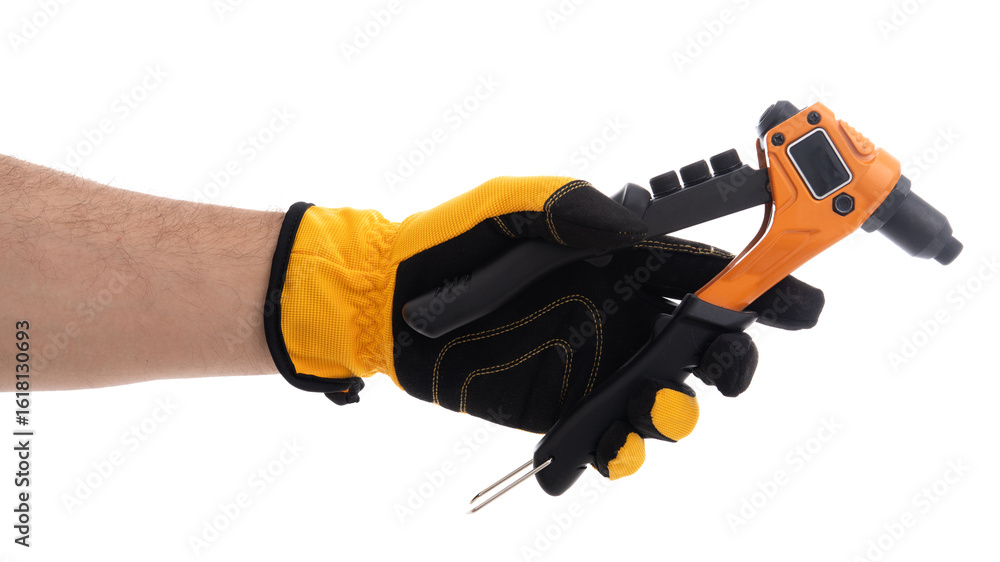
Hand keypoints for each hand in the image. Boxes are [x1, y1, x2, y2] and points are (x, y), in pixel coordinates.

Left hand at [264, 177, 823, 478]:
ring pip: (668, 400)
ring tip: (655, 407)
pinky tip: (608, 449)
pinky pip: (609, 438)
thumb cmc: (451, 241)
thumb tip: (632, 229)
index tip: (799, 303)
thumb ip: (573, 210)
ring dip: (679, 411)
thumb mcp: (512, 205)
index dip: (759, 290)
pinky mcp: (563, 408)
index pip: (705, 276)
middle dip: (732, 359)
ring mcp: (595, 366)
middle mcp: (620, 316)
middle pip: (704, 345)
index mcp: (621, 263)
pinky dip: (619, 451)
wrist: (392, 301)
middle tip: (725, 365)